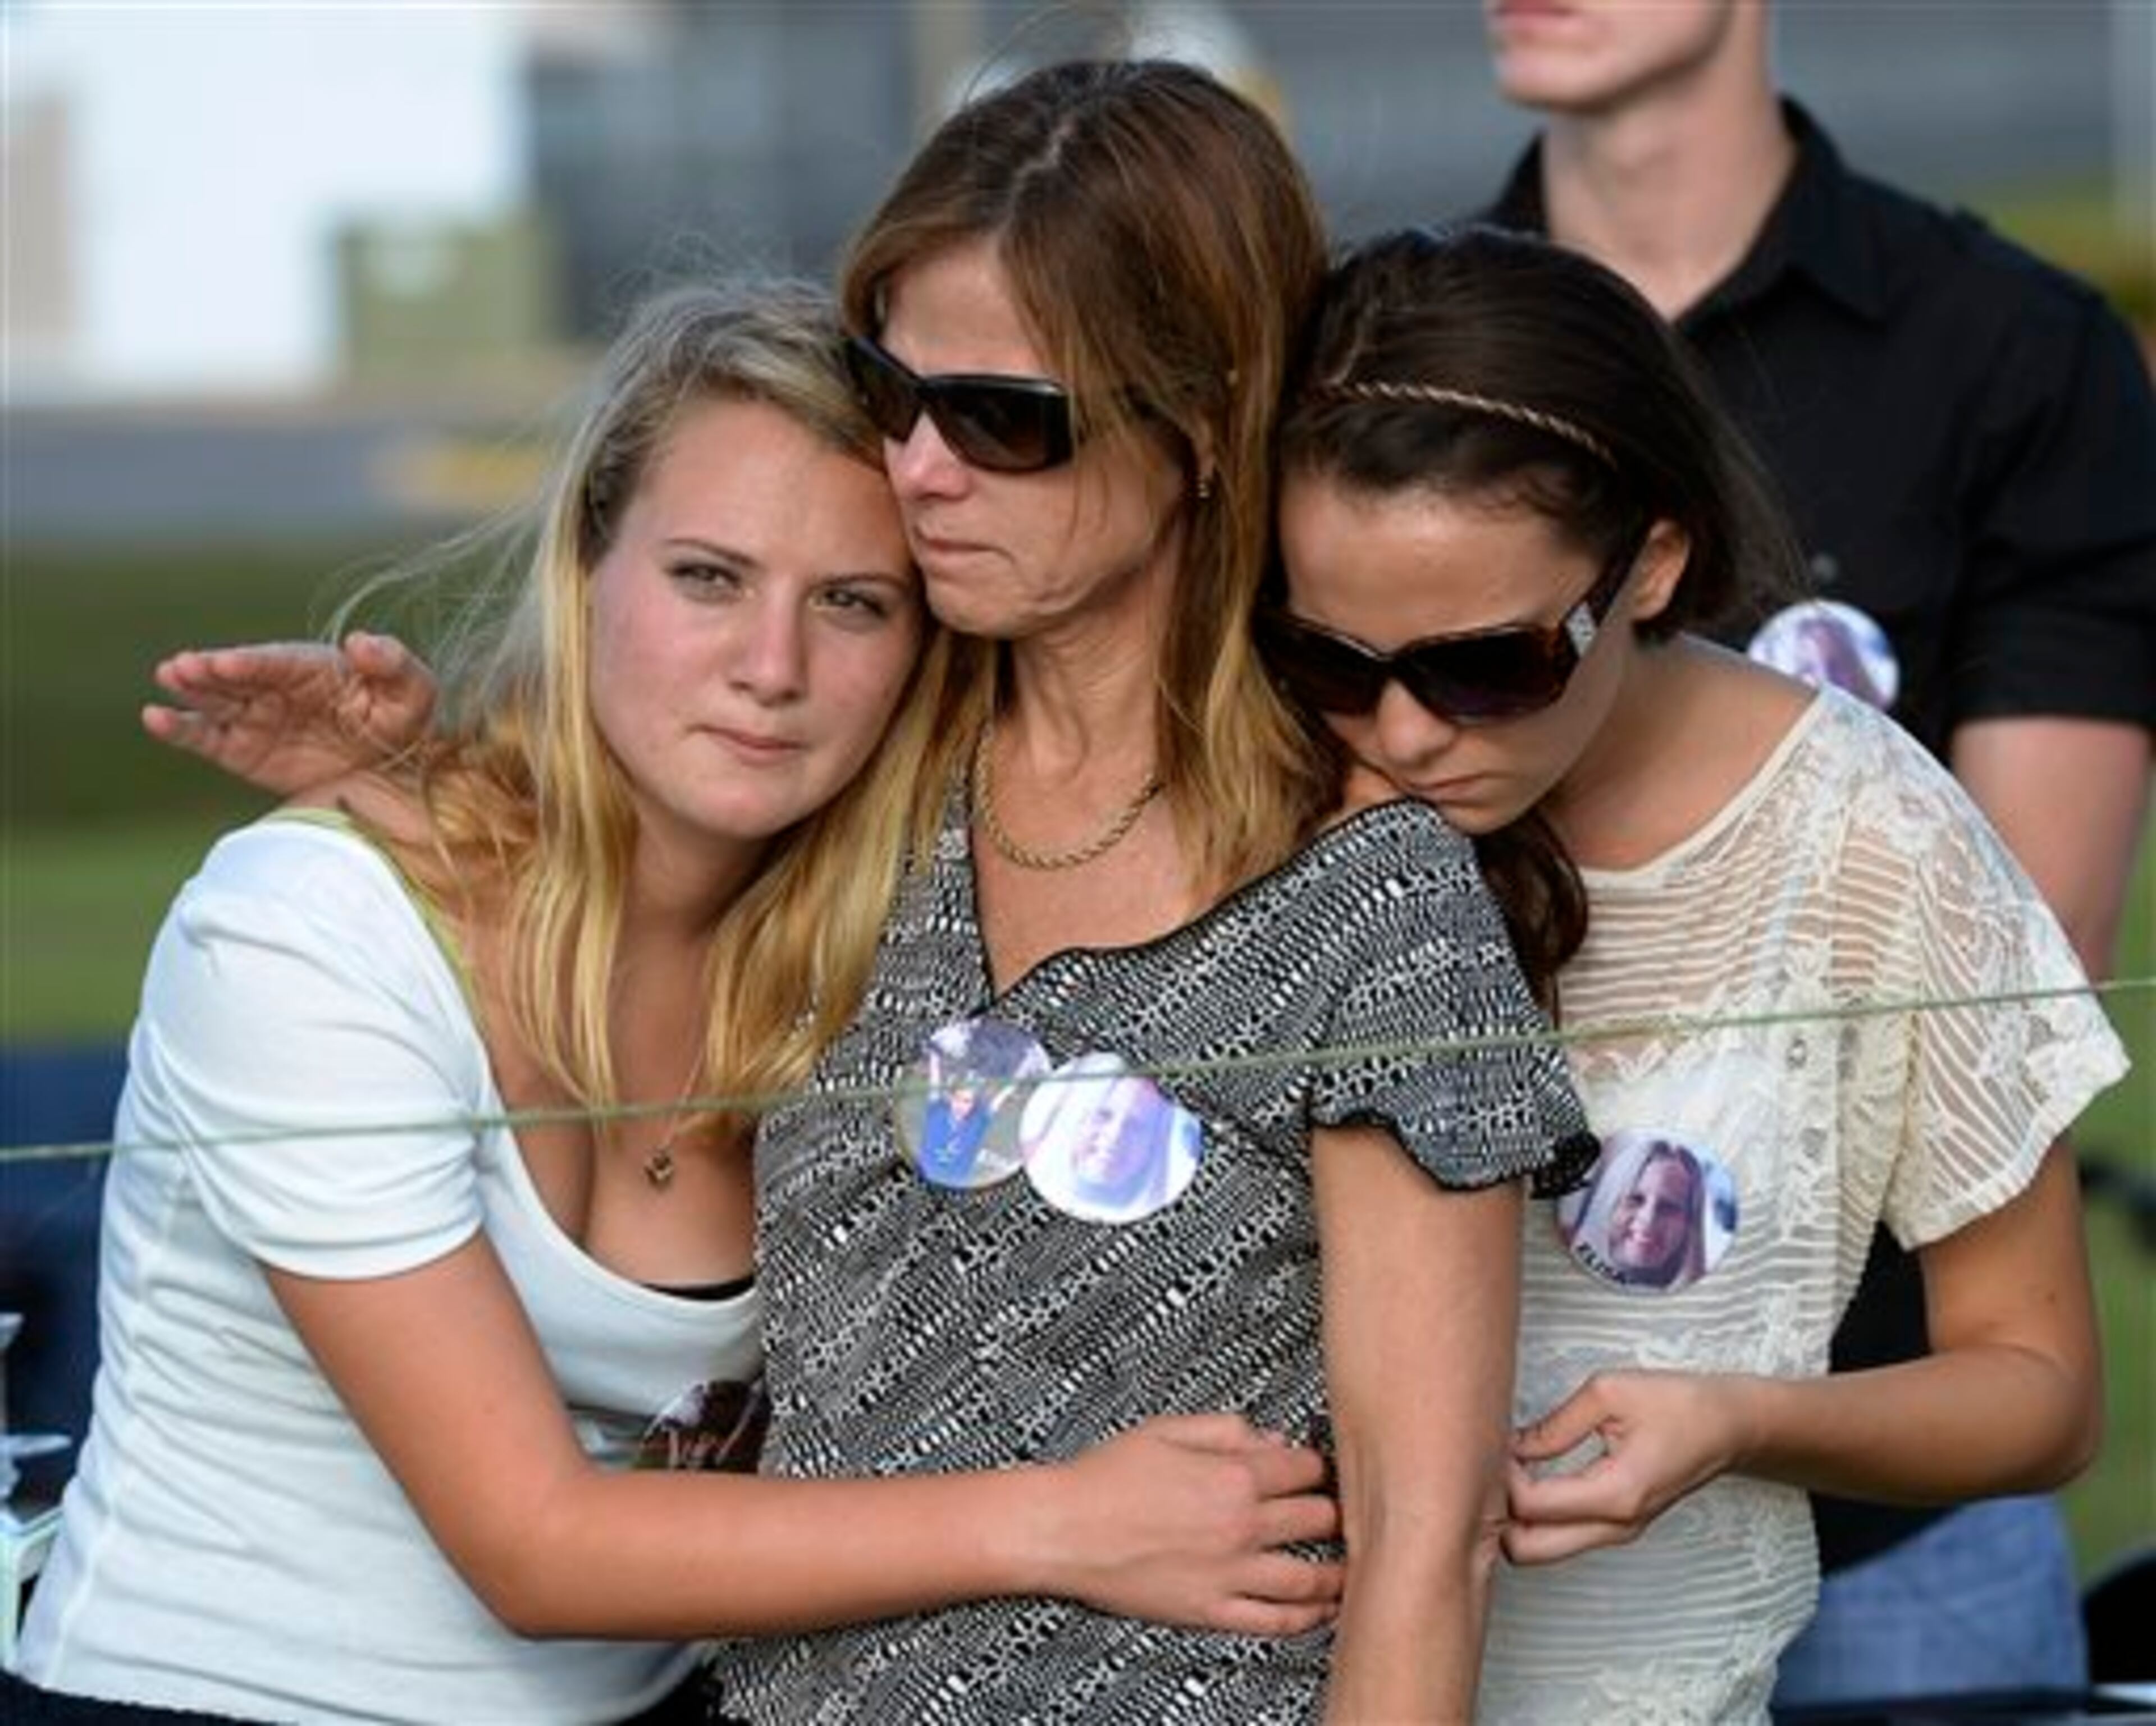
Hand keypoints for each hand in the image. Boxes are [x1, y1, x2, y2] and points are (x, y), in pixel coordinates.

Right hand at [141, 631, 436, 796]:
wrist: (394, 770)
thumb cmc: (403, 720)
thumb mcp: (413, 690)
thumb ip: (392, 662)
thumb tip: (361, 642)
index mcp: (311, 668)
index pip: (276, 661)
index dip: (253, 661)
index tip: (229, 662)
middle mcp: (275, 688)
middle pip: (235, 676)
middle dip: (209, 670)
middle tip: (182, 667)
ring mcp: (255, 718)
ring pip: (213, 701)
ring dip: (189, 690)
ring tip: (168, 677)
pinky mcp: (242, 751)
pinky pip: (205, 739)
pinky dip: (179, 730)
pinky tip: (154, 719)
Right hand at [1049, 1413, 1340, 1634]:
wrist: (1063, 1529)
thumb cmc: (1106, 1477)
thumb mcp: (1167, 1429)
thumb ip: (1227, 1428)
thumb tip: (1270, 1437)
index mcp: (1232, 1476)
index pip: (1305, 1468)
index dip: (1318, 1464)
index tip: (1319, 1468)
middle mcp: (1240, 1526)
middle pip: (1318, 1519)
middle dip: (1333, 1512)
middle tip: (1340, 1513)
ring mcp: (1229, 1573)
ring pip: (1308, 1576)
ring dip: (1337, 1572)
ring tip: (1350, 1568)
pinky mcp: (1210, 1609)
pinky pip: (1272, 1620)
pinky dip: (1305, 1618)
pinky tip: (1320, 1611)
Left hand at [1502, 1371, 1748, 1564]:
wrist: (1729, 1426)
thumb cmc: (1678, 1403)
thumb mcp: (1608, 1394)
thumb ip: (1554, 1425)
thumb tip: (1509, 1445)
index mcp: (1616, 1494)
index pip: (1531, 1507)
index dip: (1501, 1477)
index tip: (1495, 1441)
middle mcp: (1616, 1526)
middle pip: (1526, 1551)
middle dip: (1499, 1514)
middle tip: (1496, 1466)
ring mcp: (1617, 1533)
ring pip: (1540, 1550)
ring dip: (1515, 1518)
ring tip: (1511, 1467)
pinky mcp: (1617, 1527)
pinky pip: (1561, 1537)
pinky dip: (1536, 1517)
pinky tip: (1531, 1474)